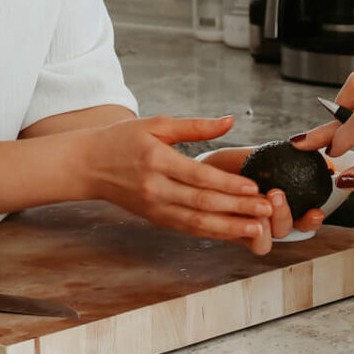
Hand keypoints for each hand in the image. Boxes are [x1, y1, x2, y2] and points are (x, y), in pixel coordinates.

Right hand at [78, 117, 281, 254]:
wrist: (87, 165)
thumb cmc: (122, 140)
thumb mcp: (156, 124)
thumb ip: (194, 126)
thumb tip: (230, 121)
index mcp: (157, 161)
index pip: (198, 177)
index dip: (227, 185)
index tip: (253, 188)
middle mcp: (155, 188)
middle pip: (202, 203)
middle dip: (236, 209)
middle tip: (266, 211)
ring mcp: (155, 207)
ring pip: (196, 222)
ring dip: (228, 227)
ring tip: (256, 230)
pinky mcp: (155, 218)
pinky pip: (187, 228)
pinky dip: (211, 232)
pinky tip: (232, 233)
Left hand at [198, 148, 326, 251]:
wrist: (189, 172)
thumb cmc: (221, 164)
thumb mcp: (251, 156)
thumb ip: (277, 156)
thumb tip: (306, 149)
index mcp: (276, 204)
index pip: (302, 219)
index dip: (312, 220)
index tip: (315, 209)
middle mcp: (264, 220)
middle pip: (286, 232)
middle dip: (285, 215)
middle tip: (276, 194)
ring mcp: (246, 229)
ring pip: (265, 243)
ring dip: (266, 225)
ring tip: (260, 203)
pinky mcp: (227, 235)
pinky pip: (239, 242)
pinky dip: (244, 232)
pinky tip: (243, 218)